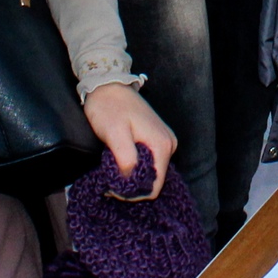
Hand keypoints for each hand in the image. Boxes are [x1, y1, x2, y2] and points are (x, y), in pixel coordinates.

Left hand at [83, 84, 175, 199]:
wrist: (108, 84)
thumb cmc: (109, 107)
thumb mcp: (114, 134)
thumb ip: (126, 159)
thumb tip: (129, 182)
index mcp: (162, 145)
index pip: (155, 186)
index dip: (133, 193)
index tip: (113, 188)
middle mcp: (169, 144)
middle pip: (154, 180)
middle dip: (132, 185)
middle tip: (110, 180)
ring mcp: (164, 140)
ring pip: (150, 172)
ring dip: (132, 176)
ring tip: (114, 170)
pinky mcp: (156, 138)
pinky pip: (148, 161)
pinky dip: (135, 166)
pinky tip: (121, 161)